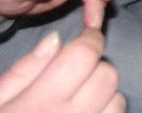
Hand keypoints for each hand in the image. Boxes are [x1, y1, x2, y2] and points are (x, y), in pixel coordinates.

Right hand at [0, 29, 123, 112]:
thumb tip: (56, 40)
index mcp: (40, 103)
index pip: (83, 56)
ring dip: (104, 94)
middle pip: (107, 75)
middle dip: (95, 67)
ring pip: (117, 100)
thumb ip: (24, 71)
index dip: (89, 40)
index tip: (85, 38)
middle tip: (74, 75)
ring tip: (79, 102)